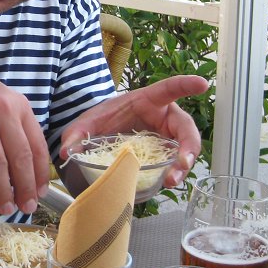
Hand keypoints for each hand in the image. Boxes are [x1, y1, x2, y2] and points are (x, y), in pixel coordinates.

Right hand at [0, 56, 48, 215]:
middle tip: (26, 207)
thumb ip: (13, 124)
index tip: (40, 192)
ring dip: (2, 192)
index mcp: (17, 104)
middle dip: (24, 189)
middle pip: (19, 159)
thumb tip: (26, 165)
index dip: (39, 174)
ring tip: (5, 208)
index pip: (36, 146)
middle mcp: (1, 112)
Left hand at [59, 75, 208, 186]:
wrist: (104, 132)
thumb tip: (66, 151)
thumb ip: (76, 132)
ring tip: (170, 180)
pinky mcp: (163, 155)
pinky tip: (163, 184)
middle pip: (186, 130)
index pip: (170, 89)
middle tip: (183, 161)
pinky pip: (173, 164)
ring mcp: (166, 138)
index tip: (202, 83)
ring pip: (184, 151)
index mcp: (149, 100)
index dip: (186, 85)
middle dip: (188, 147)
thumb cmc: (104, 118)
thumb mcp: (88, 122)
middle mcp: (163, 118)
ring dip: (181, 167)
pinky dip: (171, 174)